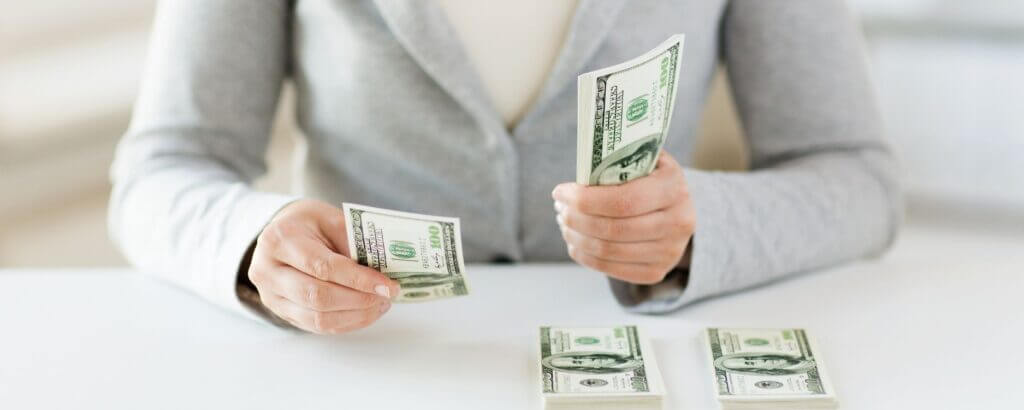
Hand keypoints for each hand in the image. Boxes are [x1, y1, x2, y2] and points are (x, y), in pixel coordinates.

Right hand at [247, 199, 399, 333]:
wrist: (282, 234)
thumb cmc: (308, 224)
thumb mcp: (330, 218)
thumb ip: (352, 242)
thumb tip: (382, 271)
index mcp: (280, 240)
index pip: (322, 267)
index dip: (358, 280)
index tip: (388, 285)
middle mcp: (268, 271)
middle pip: (318, 297)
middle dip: (360, 300)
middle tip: (388, 296)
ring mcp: (271, 296)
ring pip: (318, 318)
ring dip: (356, 315)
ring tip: (380, 304)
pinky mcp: (282, 313)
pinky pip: (317, 326)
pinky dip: (347, 322)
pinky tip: (366, 312)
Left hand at [552, 152, 694, 284]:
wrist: (677, 210)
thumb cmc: (651, 179)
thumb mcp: (644, 160)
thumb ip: (619, 158)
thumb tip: (581, 168)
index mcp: (673, 187)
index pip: (623, 201)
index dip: (585, 199)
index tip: (560, 192)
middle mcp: (678, 222)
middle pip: (613, 228)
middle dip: (576, 218)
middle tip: (560, 208)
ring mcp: (669, 251)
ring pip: (609, 250)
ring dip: (576, 237)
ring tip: (564, 224)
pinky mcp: (656, 272)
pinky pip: (612, 269)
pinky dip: (586, 256)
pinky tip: (575, 243)